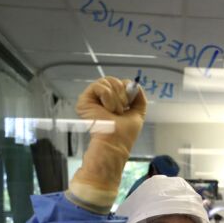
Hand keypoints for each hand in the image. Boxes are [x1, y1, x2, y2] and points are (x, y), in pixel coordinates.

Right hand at [68, 77, 146, 212]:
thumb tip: (136, 85)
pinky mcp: (84, 100)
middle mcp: (101, 99)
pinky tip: (107, 110)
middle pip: (113, 80)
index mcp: (113, 101)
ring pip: (106, 81)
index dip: (127, 89)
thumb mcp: (138, 113)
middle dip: (122, 94)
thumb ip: (139, 99)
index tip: (129, 103)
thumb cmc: (124, 134)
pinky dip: (108, 98)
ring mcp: (92, 99)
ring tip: (113, 112)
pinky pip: (99, 86)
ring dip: (116, 99)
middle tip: (120, 110)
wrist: (114, 142)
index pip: (120, 83)